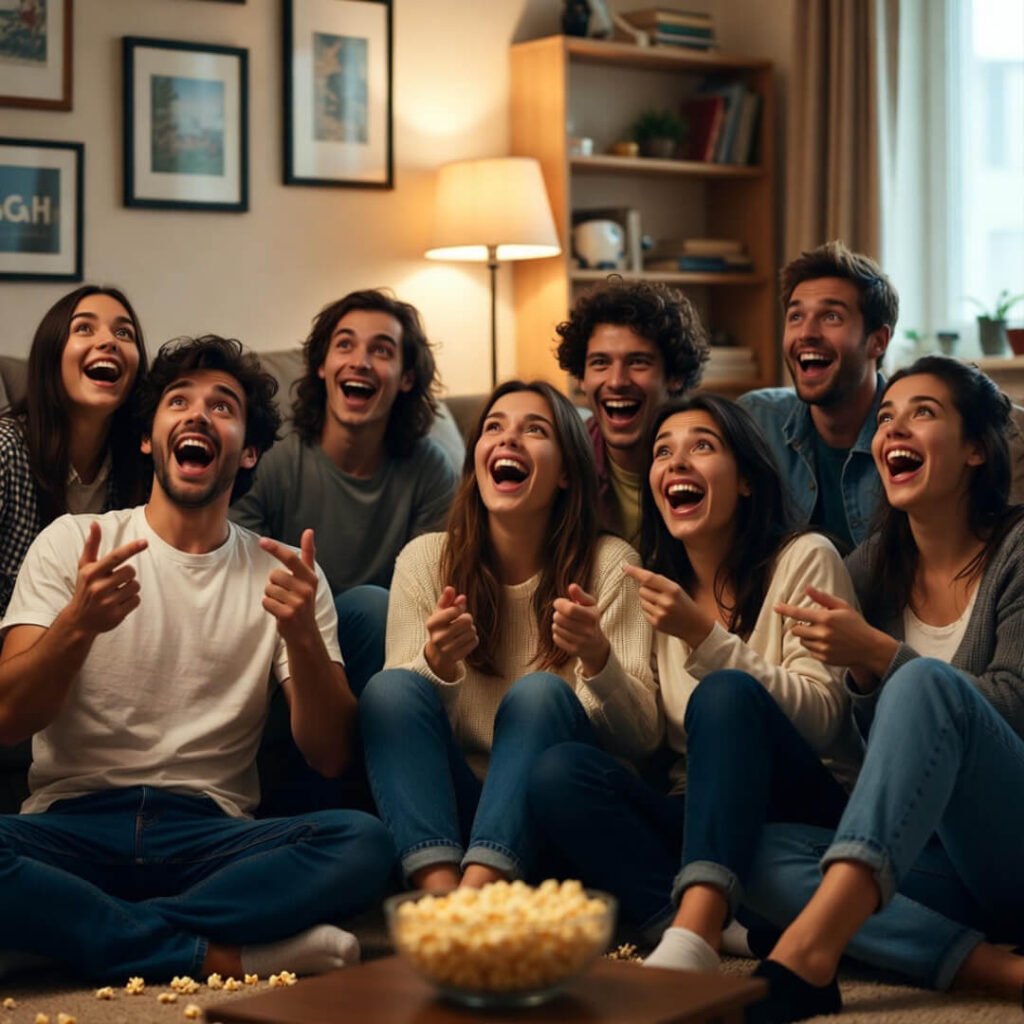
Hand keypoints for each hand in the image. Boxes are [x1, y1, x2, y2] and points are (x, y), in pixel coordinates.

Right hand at [67, 522, 146, 636]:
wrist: (79, 620)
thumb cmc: (85, 588)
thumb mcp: (85, 567)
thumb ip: (92, 545)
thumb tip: (95, 523)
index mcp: (91, 573)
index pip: (115, 557)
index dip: (131, 549)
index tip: (145, 542)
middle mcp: (98, 587)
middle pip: (131, 571)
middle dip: (128, 575)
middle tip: (116, 581)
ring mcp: (107, 603)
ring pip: (135, 586)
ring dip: (130, 588)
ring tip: (116, 593)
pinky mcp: (116, 615)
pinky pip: (136, 600)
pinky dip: (131, 600)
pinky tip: (119, 603)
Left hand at [261, 529, 320, 646]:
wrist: (305, 632)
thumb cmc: (303, 600)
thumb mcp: (309, 578)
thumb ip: (308, 554)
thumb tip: (309, 531)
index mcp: (310, 577)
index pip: (291, 558)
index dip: (276, 549)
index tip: (262, 541)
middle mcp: (306, 589)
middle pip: (274, 575)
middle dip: (274, 583)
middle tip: (285, 593)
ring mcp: (298, 602)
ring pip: (268, 589)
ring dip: (271, 596)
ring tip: (283, 603)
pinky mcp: (287, 614)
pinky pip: (266, 601)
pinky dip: (269, 606)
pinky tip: (279, 611)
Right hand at [424, 586, 477, 681]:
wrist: (437, 654)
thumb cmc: (441, 628)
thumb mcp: (440, 613)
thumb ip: (446, 599)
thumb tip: (451, 589)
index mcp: (432, 624)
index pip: (453, 610)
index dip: (459, 608)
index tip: (457, 610)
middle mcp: (437, 637)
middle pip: (466, 620)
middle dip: (467, 619)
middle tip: (462, 622)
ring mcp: (447, 649)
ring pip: (472, 631)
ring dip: (471, 630)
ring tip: (462, 632)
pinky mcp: (456, 657)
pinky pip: (474, 641)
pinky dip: (473, 639)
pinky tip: (465, 641)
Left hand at [553, 583, 609, 676]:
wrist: (596, 645)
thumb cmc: (590, 619)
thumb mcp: (589, 605)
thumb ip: (580, 595)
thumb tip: (571, 586)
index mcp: (592, 617)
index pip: (570, 609)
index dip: (560, 604)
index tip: (559, 602)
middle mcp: (588, 631)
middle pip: (560, 618)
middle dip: (557, 613)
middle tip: (562, 613)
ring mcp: (581, 642)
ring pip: (556, 628)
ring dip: (556, 623)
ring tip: (564, 623)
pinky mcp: (574, 651)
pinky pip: (556, 638)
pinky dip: (557, 634)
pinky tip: (564, 632)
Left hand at [621, 563, 712, 647]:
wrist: (695, 626)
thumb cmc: (684, 604)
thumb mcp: (677, 589)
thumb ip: (659, 583)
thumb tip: (638, 576)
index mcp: (672, 589)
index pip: (649, 578)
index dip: (635, 572)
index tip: (625, 567)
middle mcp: (665, 601)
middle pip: (642, 589)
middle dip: (646, 590)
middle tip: (658, 594)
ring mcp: (660, 614)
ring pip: (641, 601)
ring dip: (647, 600)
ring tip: (661, 605)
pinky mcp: (656, 623)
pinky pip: (643, 611)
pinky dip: (649, 610)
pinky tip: (660, 613)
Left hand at [774, 585, 896, 678]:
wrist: (869, 648)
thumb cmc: (855, 623)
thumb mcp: (842, 606)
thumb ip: (822, 597)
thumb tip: (806, 587)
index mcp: (825, 618)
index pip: (799, 613)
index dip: (785, 609)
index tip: (775, 607)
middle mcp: (822, 633)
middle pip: (796, 629)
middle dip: (800, 626)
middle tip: (813, 624)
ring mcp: (823, 647)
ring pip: (802, 641)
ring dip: (807, 637)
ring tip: (822, 634)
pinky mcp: (824, 658)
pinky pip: (809, 651)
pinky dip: (814, 646)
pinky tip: (827, 644)